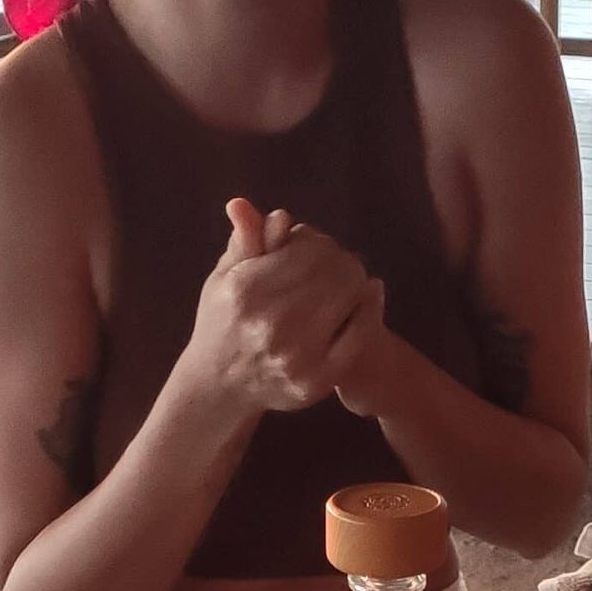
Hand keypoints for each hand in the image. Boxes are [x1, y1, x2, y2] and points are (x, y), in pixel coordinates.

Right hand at [184, 197, 377, 415]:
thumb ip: (243, 241)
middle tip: (336, 264)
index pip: (309, 248)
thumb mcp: (224, 277)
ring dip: (356, 280)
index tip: (316, 248)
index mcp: (246, 291)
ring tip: (346, 281)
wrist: (221, 386)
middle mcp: (271, 323)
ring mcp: (296, 356)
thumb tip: (242, 204)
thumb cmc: (223, 321)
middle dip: (340, 259)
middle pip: (336, 269)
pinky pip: (361, 333)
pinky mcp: (316, 380)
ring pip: (352, 294)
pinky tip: (367, 297)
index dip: (319, 242)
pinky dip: (370, 307)